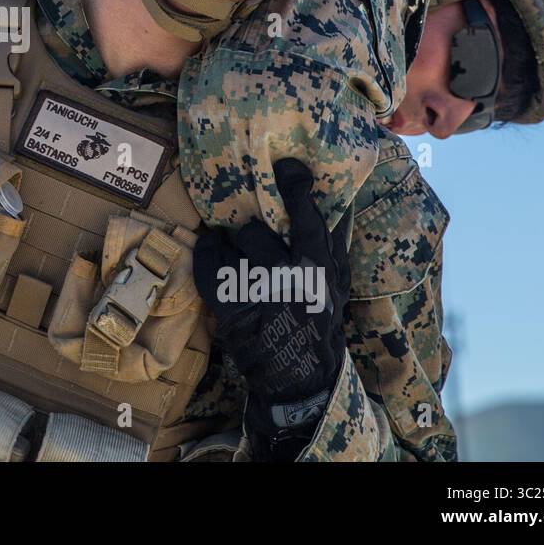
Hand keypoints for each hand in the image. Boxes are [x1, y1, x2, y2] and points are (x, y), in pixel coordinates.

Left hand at [193, 158, 351, 459]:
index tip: (286, 167)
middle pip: (257, 227)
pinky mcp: (229, 305)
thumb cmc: (319, 324)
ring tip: (233, 250)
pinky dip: (207, 254)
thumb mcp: (336, 285)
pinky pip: (207, 264)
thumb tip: (331, 201)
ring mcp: (255, 290)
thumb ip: (330, 245)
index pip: (306, 215)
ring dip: (229, 242)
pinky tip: (213, 254)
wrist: (300, 377)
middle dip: (250, 229)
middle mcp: (288, 274)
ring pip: (231, 241)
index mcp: (319, 266)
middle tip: (250, 235)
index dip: (294, 186)